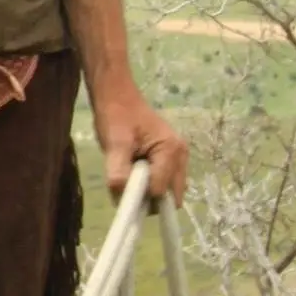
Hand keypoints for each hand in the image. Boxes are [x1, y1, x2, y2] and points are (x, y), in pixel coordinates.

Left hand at [92, 84, 187, 208]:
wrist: (117, 98)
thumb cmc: (116, 116)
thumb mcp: (114, 143)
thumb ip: (118, 171)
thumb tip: (122, 198)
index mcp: (171, 151)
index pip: (160, 190)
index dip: (140, 195)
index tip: (122, 189)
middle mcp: (182, 157)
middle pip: (169, 196)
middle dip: (147, 197)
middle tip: (126, 182)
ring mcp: (179, 159)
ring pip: (167, 192)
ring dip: (147, 190)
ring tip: (129, 172)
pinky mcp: (172, 160)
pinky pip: (164, 183)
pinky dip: (149, 183)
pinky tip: (135, 169)